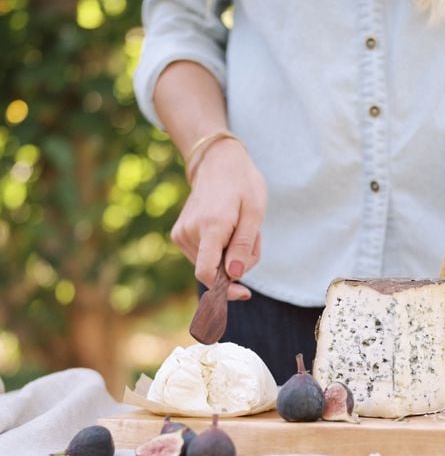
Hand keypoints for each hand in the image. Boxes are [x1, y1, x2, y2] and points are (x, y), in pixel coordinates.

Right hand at [170, 139, 267, 299]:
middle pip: (215, 271)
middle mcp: (190, 232)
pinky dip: (219, 251)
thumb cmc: (242, 185)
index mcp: (211, 226)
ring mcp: (181, 233)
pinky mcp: (179, 235)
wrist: (218, 163)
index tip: (244, 293)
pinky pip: (203, 257)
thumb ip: (244, 245)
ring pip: (210, 266)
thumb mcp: (254, 212)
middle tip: (253, 237)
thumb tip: (234, 275)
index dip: (226, 290)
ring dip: (230, 257)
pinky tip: (227, 230)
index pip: (207, 272)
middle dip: (238, 264)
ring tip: (239, 229)